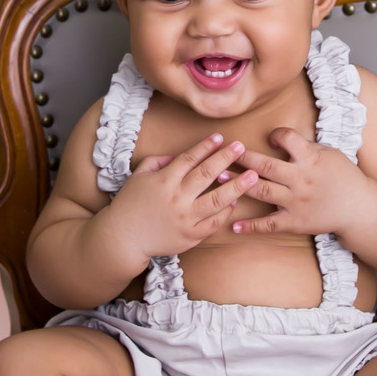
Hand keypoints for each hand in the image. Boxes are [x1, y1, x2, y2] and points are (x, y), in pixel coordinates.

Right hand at [108, 131, 258, 263]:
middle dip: (226, 158)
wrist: (123, 238)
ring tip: (254, 175)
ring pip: (217, 199)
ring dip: (237, 186)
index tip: (220, 137)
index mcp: (164, 180)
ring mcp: (185, 218)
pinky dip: (225, 212)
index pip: (189, 158)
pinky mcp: (190, 235)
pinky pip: (213, 222)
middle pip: (207, 174)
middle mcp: (177, 197)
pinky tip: (235, 201)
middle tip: (241, 147)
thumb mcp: (138, 176)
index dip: (206, 146)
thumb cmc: (130, 204)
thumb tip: (176, 156)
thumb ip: (156, 161)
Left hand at [233, 127, 367, 238]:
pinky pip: (269, 224)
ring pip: (262, 190)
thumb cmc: (344, 177)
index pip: (287, 139)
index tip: (269, 137)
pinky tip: (234, 226)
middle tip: (224, 152)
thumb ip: (306, 147)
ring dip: (238, 184)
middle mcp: (301, 179)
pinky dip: (251, 226)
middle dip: (242, 157)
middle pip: (265, 165)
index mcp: (311, 159)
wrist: (358, 208)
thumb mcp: (330, 154)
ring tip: (218, 178)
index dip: (276, 135)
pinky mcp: (295, 221)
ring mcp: (296, 201)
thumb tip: (283, 139)